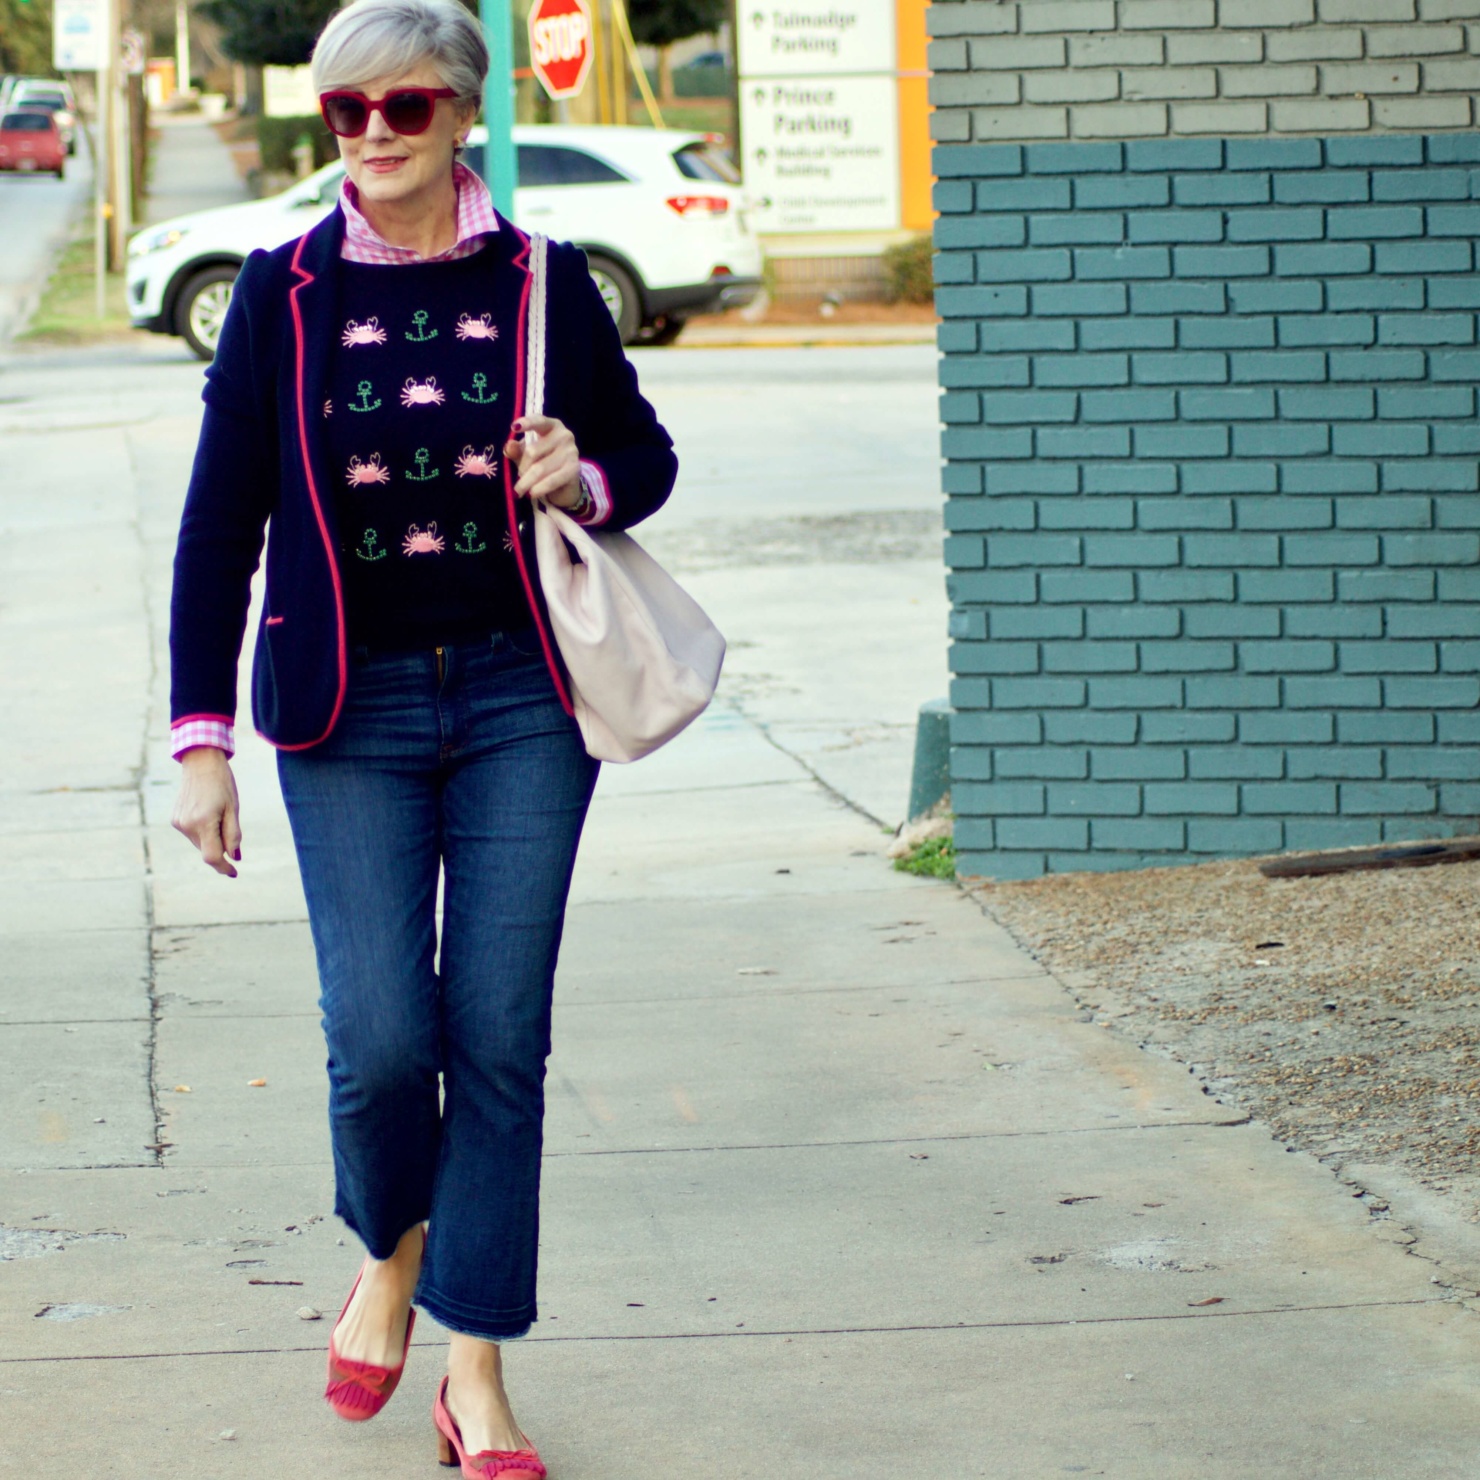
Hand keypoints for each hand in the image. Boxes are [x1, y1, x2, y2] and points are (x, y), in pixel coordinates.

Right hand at [172, 747, 241, 877]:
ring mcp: (179, 823)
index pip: (212, 857)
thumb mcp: (233, 809)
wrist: (200, 763)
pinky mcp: (175, 819)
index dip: (224, 867)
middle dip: (220, 848)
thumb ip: (233, 835)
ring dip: (211, 839)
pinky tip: (207, 813)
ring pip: (199, 843)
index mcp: (203, 823)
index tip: (234, 872)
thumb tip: (234, 857)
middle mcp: (187, 826)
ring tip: (218, 814)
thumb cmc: (222, 784)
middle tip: (229, 827)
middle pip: (206, 850)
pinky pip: (192, 834)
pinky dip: (202, 832)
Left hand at [505, 415, 582, 508]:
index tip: (514, 427)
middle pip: (533, 451)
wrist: (566, 483)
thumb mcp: (526, 455)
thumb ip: (517, 450)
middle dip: (522, 468)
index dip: (527, 423)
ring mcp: (571, 451)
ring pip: (540, 468)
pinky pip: (552, 480)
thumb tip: (509, 446)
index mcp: (551, 426)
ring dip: (527, 482)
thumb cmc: (543, 462)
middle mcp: (564, 435)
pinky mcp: (574, 468)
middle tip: (517, 481)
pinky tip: (532, 493)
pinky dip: (539, 488)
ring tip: (519, 491)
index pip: (539, 421)